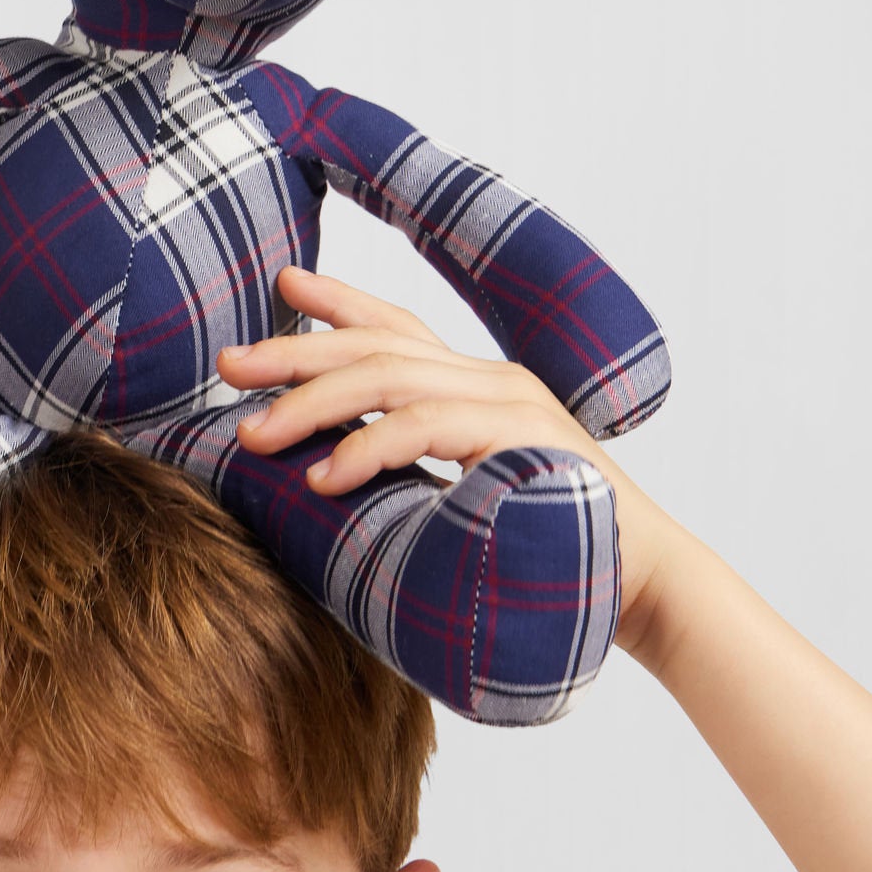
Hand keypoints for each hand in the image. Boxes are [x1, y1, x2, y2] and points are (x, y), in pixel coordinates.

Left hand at [220, 267, 682, 662]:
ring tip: (255, 435)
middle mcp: (492, 381)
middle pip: (377, 343)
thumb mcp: (461, 503)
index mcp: (478, 389)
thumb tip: (329, 479)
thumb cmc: (545, 555)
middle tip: (228, 366)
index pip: (398, 326)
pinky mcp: (521, 440)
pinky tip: (324, 477)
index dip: (338, 302)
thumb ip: (411, 476)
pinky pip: (428, 427)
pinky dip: (368, 447)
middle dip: (294, 351)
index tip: (281, 285)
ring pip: (391, 377)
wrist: (643, 586)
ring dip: (313, 405)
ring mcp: (511, 404)